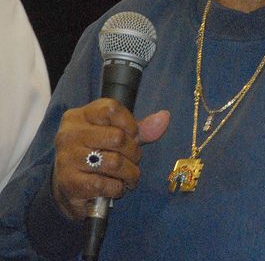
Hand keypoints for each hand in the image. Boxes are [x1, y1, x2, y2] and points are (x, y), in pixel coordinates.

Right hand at [52, 99, 168, 219]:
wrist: (68, 189)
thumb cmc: (96, 155)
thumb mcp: (116, 135)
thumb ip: (140, 128)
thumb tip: (164, 117)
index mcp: (79, 116)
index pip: (112, 108)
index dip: (131, 124)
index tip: (133, 136)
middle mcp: (69, 134)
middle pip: (117, 137)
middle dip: (134, 153)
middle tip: (134, 161)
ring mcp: (67, 158)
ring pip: (114, 163)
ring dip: (130, 173)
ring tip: (130, 177)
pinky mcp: (69, 183)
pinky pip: (106, 185)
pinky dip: (117, 189)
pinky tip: (115, 188)